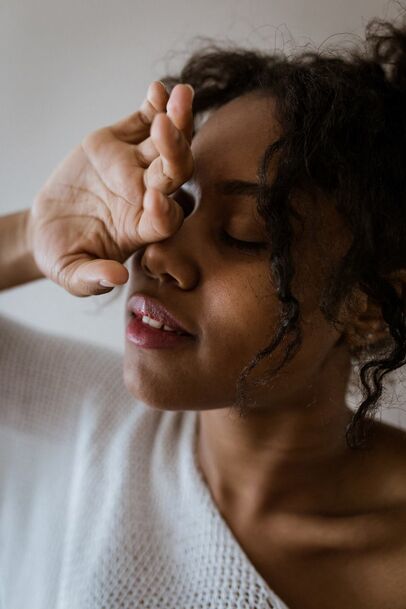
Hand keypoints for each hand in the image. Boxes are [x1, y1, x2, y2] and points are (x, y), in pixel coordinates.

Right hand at [29, 81, 193, 296]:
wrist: (48, 226)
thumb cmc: (63, 255)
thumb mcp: (71, 273)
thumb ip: (91, 279)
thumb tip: (115, 277)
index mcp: (142, 229)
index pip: (165, 221)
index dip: (164, 211)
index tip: (154, 201)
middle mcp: (146, 195)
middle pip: (173, 174)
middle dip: (175, 153)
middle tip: (169, 131)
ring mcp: (135, 166)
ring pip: (165, 143)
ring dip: (176, 121)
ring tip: (180, 96)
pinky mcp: (118, 142)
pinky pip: (142, 121)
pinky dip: (152, 105)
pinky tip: (158, 89)